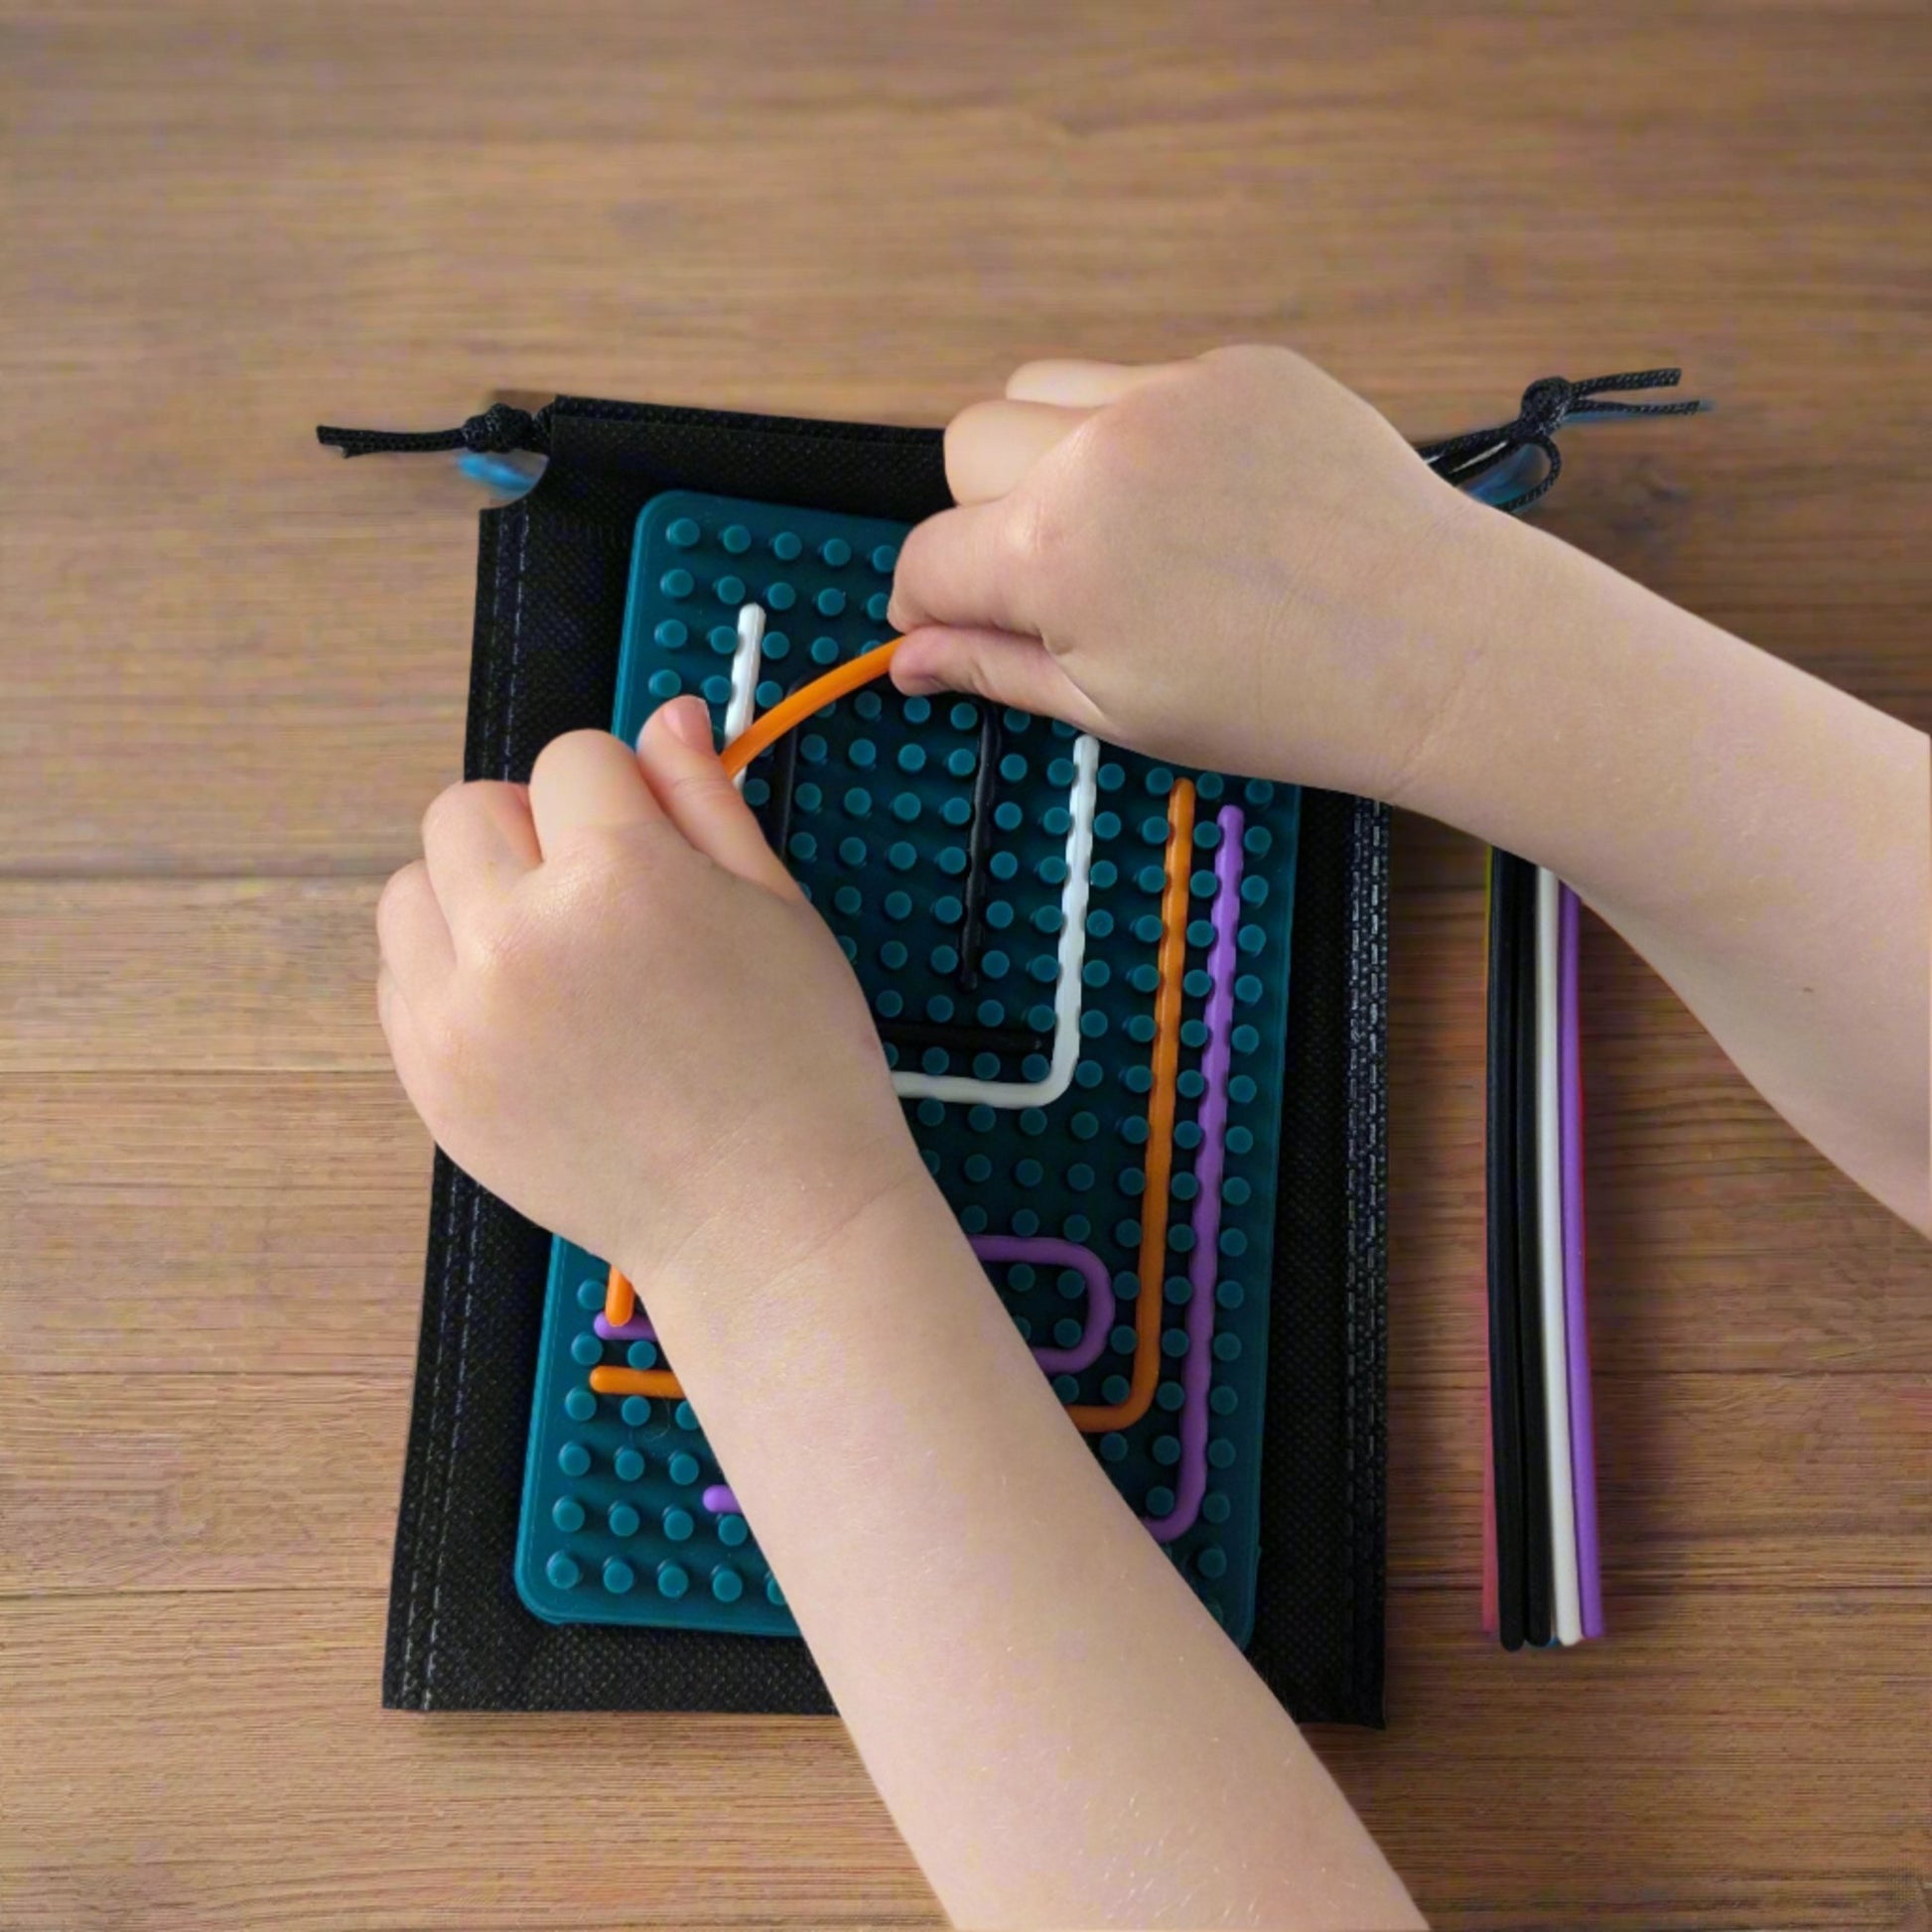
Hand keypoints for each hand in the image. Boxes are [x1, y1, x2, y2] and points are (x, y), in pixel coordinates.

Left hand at [375, 698, 925, 1290]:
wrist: (768, 1218)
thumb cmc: (797, 1067)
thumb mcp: (777, 908)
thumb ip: (705, 800)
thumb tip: (663, 717)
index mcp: (620, 876)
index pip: (571, 760)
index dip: (620, 794)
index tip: (651, 846)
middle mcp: (520, 936)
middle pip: (468, 810)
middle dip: (530, 832)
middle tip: (598, 901)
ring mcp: (462, 1016)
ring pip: (412, 889)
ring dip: (471, 898)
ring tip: (551, 958)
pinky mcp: (433, 1082)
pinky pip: (397, 980)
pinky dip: (448, 978)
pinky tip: (528, 1016)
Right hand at [888, 344, 1543, 802]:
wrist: (1435, 650)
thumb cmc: (1284, 703)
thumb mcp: (1118, 711)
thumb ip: (998, 670)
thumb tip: (910, 660)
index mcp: (1054, 553)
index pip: (927, 558)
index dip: (928, 607)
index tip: (953, 626)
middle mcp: (1097, 450)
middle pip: (966, 445)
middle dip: (979, 516)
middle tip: (1049, 578)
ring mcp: (1172, 393)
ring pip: (1041, 390)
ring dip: (1047, 452)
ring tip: (1122, 526)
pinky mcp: (1238, 367)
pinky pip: (1142, 379)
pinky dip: (1144, 434)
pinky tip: (1207, 503)